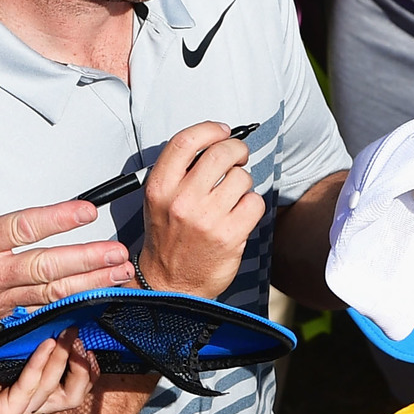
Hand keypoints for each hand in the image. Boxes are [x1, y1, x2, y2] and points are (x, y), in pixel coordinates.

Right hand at [0, 136, 131, 334]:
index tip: (87, 209)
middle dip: (87, 261)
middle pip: (46, 268)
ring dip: (89, 283)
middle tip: (120, 253)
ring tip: (121, 274)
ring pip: (50, 292)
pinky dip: (71, 302)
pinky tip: (97, 295)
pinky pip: (41, 307)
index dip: (56, 219)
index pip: (20, 229)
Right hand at [139, 119, 263, 297]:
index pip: (187, 141)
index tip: (223, 131)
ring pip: (242, 177)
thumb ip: (180, 170)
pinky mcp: (229, 235)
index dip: (211, 130)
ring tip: (233, 196)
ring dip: (243, 183)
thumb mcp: (159, 199)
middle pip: (221, 153)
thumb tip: (215, 141)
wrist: (169, 283)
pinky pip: (254, 202)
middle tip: (238, 158)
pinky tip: (240, 214)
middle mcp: (182, 200)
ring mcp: (207, 218)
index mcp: (160, 187)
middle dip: (237, 150)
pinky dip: (251, 205)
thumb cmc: (168, 237)